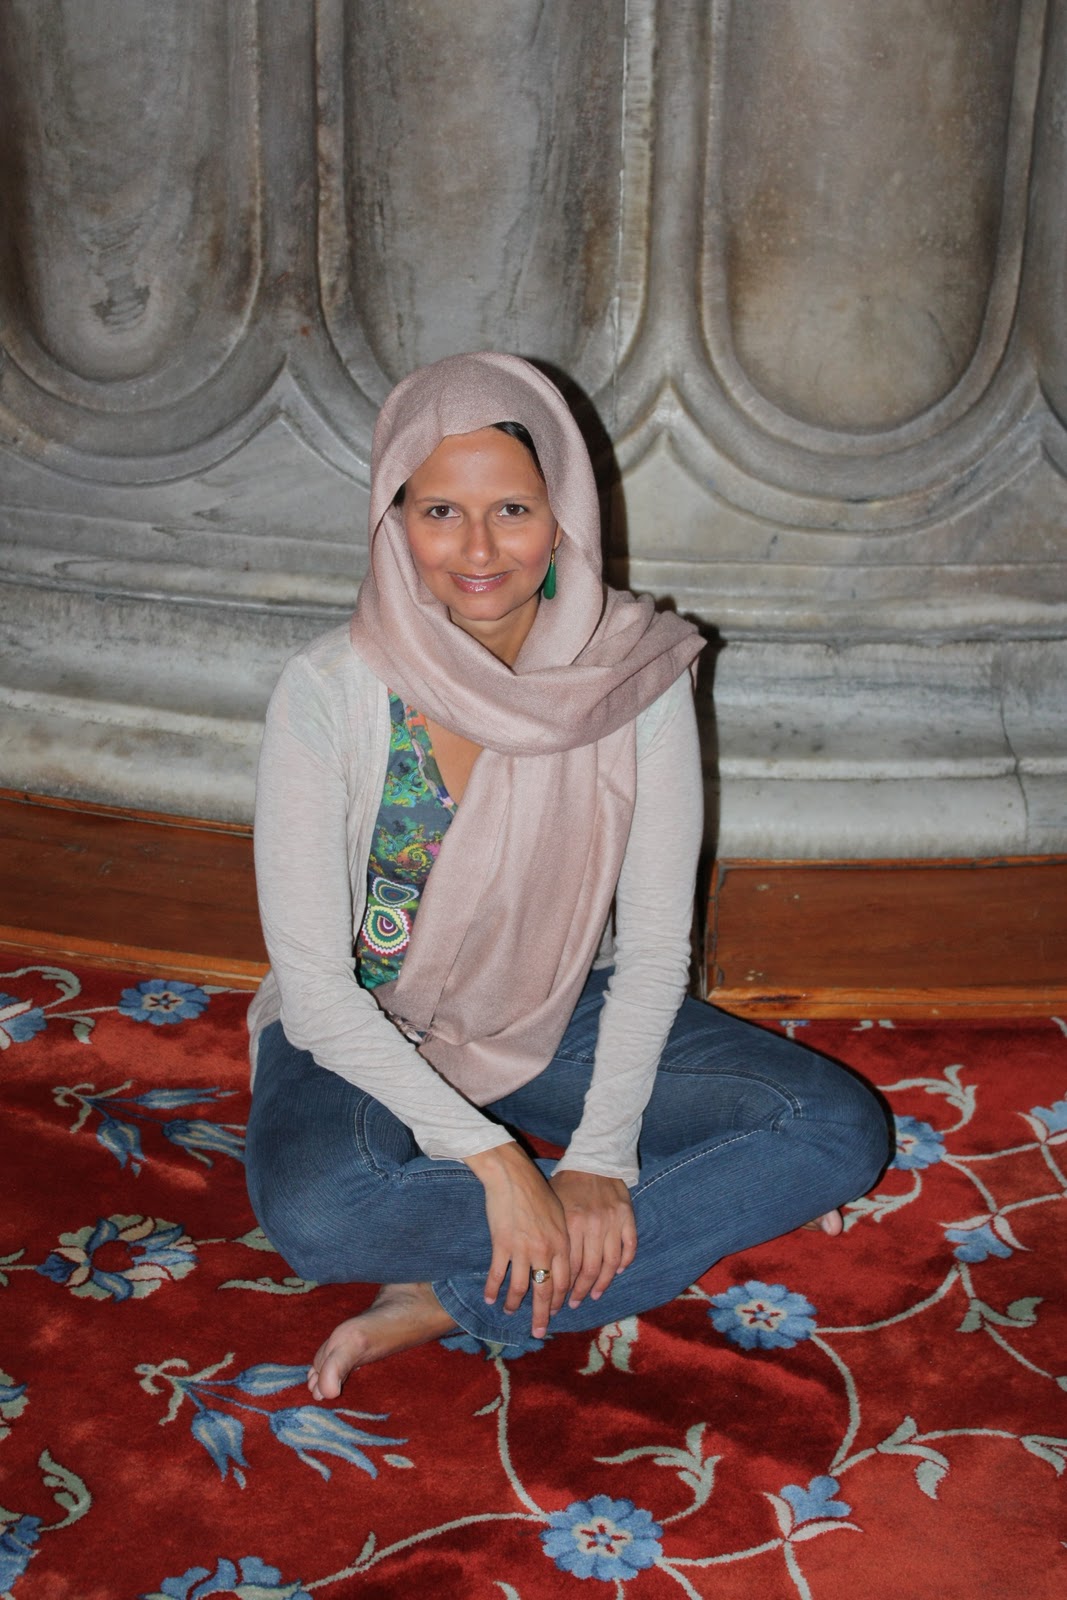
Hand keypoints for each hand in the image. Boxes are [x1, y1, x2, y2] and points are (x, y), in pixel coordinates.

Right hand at [463, 1142, 570, 1337]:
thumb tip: (560, 1262)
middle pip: (545, 1291)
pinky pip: (497, 1275)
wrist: (513, 1176)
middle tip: (538, 1332)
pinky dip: (493, 1289)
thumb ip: (561, 1240)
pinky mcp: (502, 1245)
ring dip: (514, 1304)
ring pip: (520, 1287)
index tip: (553, 1312)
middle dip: (541, 1315)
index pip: (563, 1282)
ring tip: (510, 1312)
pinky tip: (490, 1298)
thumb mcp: (558, 1215)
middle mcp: (545, 1250)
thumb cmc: (537, 1192)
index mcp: (562, 1243)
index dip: (558, 1300)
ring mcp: (523, 1249)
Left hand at [549, 1169, 636, 1308]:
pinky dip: (624, 1263)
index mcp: (571, 1223)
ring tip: (593, 1295)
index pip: (568, 1266)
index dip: (562, 1287)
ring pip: (610, 1264)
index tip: (556, 1300)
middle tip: (573, 1304)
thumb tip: (542, 1266)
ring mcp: (612, 1222)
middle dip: (580, 1291)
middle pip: (589, 1270)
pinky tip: (616, 1272)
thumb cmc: (567, 1183)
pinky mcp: (627, 1217)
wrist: (594, 1158)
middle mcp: (592, 1225)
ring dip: (602, 1284)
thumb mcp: (553, 1206)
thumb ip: (553, 1234)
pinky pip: (629, 1248)